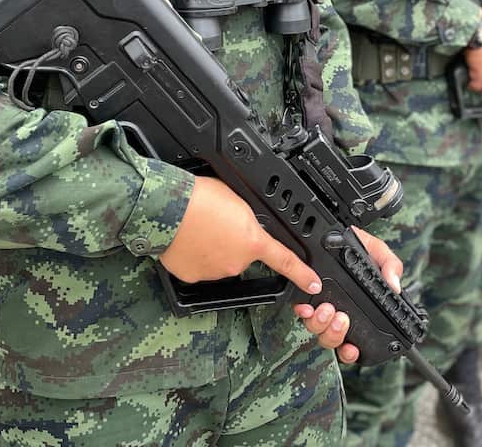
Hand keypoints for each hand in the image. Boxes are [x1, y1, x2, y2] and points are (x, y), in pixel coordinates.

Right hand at [161, 175, 322, 293]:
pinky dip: (195, 256)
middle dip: (234, 242)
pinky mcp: (193, 277)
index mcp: (253, 241)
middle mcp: (237, 262)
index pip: (284, 260)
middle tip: (218, 222)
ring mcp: (215, 272)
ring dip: (214, 247)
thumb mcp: (239, 198)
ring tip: (199, 226)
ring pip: (220, 260)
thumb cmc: (201, 198)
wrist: (168, 208)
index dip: (302, 274)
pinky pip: (200, 266)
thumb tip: (247, 224)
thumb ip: (249, 218)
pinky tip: (188, 239)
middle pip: (242, 254)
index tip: (313, 283)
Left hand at [294, 227, 402, 363]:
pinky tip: (306, 306)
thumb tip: (395, 286)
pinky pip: (302, 312)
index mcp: (357, 306)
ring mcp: (321, 304)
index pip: (354, 339)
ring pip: (317, 329)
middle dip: (335, 334)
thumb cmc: (356, 244)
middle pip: (332, 339)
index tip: (352, 348)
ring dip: (321, 324)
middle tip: (340, 319)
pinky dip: (303, 312)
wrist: (334, 230)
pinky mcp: (305, 295)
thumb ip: (391, 266)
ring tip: (327, 309)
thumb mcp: (378, 252)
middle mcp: (338, 310)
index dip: (351, 351)